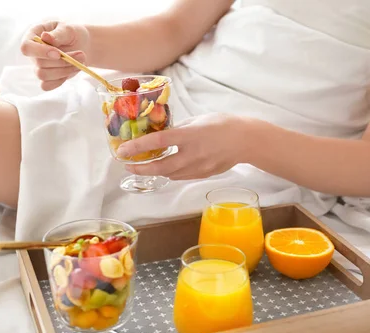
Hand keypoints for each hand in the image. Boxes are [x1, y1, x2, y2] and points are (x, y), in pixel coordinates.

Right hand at [20, 21, 90, 89]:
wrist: (81, 45)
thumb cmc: (71, 34)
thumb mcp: (67, 29)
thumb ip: (58, 34)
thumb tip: (45, 36)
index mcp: (32, 36)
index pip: (26, 48)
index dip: (41, 52)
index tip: (58, 54)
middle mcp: (32, 53)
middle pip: (39, 64)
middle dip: (62, 62)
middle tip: (81, 54)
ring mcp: (38, 66)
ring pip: (43, 76)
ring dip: (64, 70)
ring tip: (80, 61)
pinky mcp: (46, 78)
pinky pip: (46, 86)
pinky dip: (60, 81)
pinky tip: (72, 70)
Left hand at [116, 113, 249, 179]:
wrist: (246, 141)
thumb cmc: (222, 124)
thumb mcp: (198, 120)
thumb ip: (179, 128)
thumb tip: (162, 134)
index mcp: (189, 135)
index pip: (157, 142)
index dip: (137, 147)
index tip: (122, 150)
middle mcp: (192, 154)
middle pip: (160, 167)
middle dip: (140, 168)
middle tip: (127, 164)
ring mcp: (198, 167)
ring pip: (169, 174)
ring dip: (154, 171)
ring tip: (143, 165)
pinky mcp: (203, 175)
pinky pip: (181, 176)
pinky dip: (170, 172)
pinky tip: (165, 167)